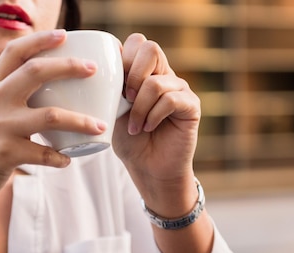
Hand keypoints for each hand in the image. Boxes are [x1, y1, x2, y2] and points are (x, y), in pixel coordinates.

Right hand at [0, 30, 106, 206]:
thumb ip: (8, 96)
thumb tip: (46, 89)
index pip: (14, 52)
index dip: (40, 40)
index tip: (64, 35)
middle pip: (36, 71)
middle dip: (69, 66)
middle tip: (93, 69)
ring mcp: (0, 127)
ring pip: (51, 117)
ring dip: (81, 121)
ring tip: (100, 127)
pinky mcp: (6, 154)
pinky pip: (45, 155)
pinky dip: (60, 158)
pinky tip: (68, 160)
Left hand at [113, 33, 201, 198]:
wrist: (148, 169)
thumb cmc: (130, 141)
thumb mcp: (113, 110)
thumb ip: (111, 86)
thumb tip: (101, 66)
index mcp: (145, 71)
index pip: (137, 43)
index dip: (123, 58)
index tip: (113, 86)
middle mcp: (164, 75)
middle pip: (150, 48)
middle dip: (132, 74)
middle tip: (125, 99)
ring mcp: (180, 89)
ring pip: (155, 82)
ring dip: (139, 107)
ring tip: (135, 126)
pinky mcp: (191, 106)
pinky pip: (171, 100)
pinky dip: (153, 116)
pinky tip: (148, 128)